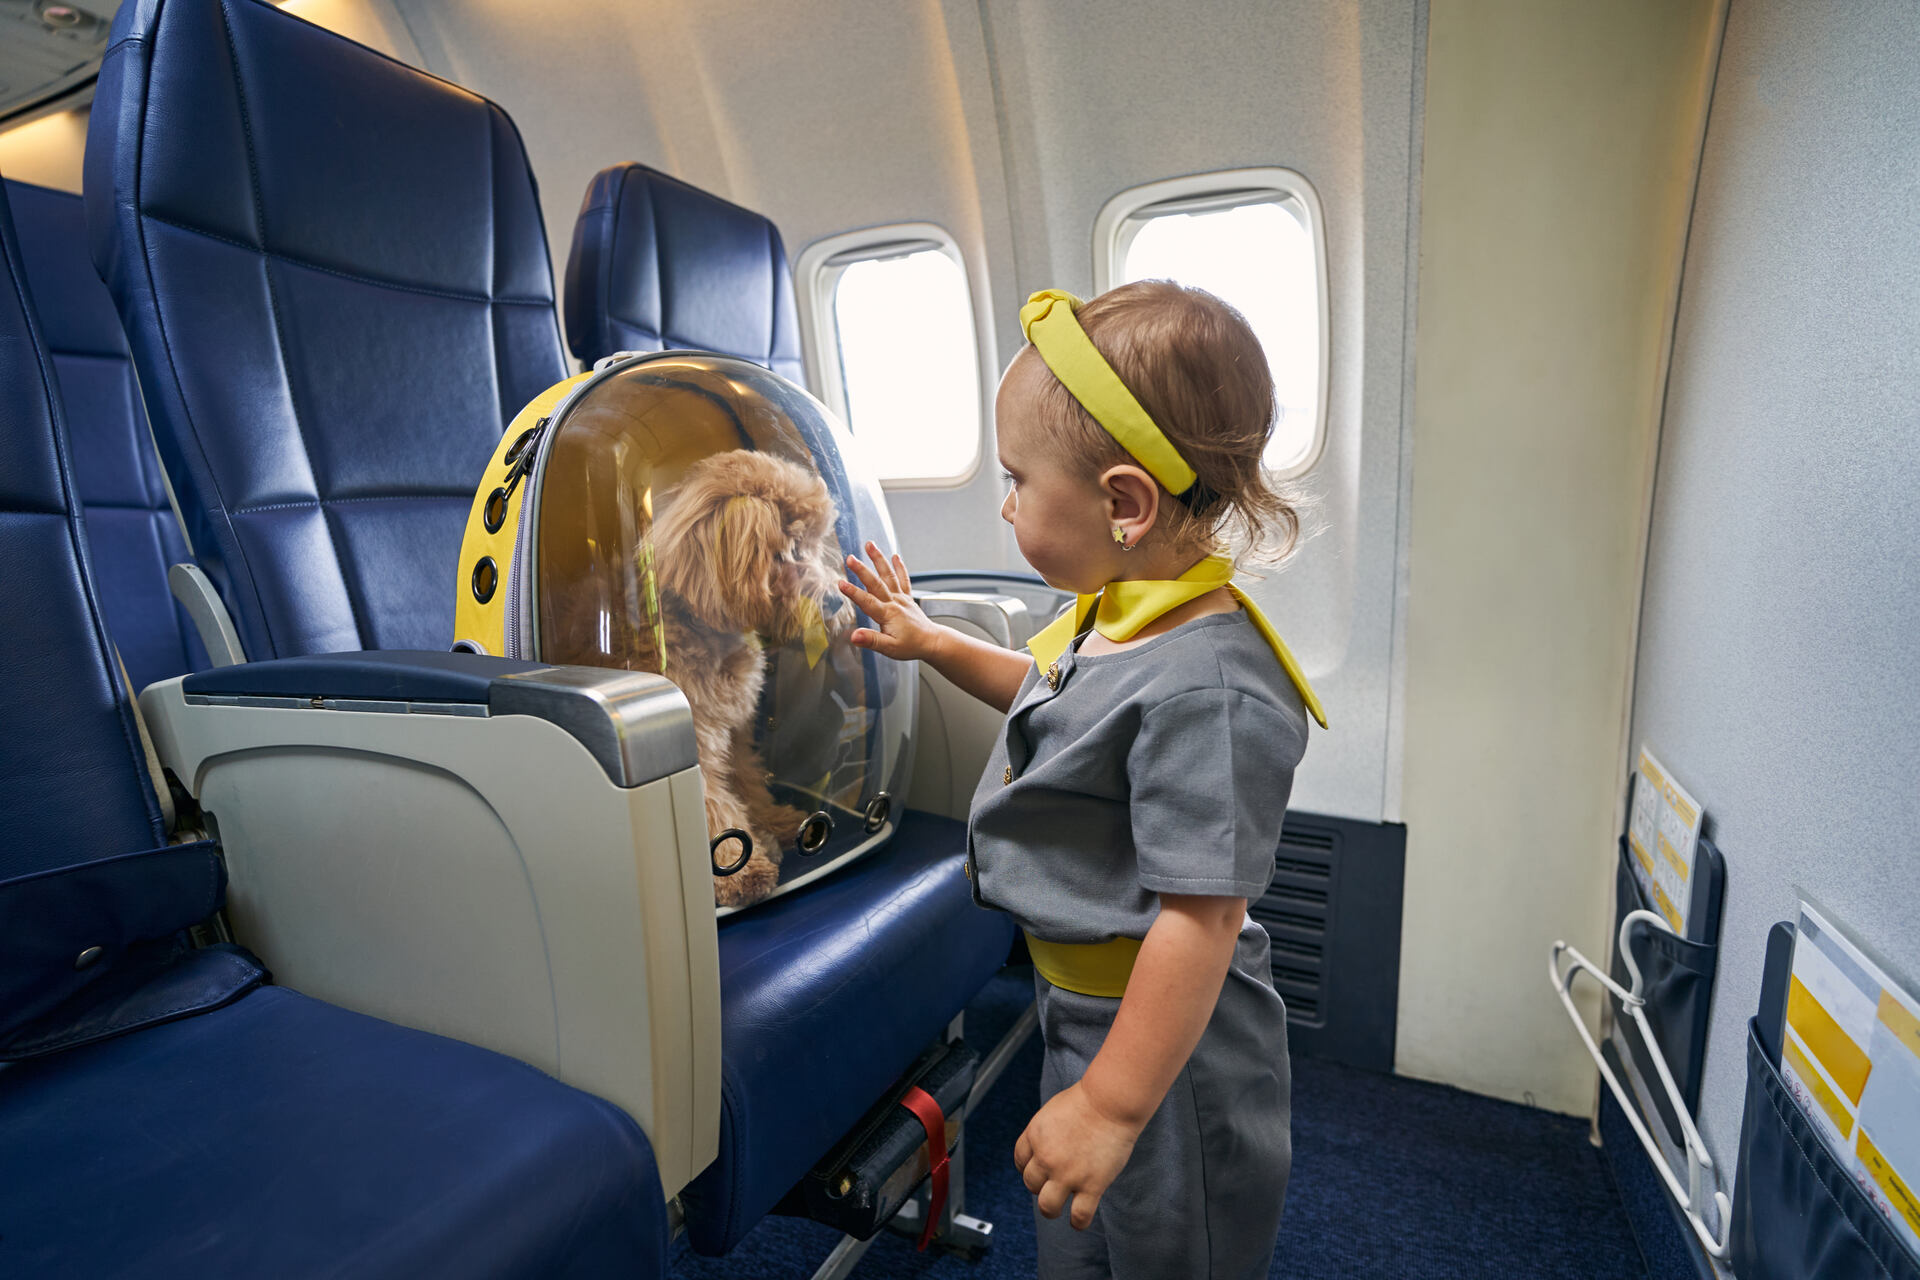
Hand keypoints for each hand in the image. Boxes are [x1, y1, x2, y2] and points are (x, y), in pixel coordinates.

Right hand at [839, 541, 943, 661]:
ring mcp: (901, 598)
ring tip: (870, 545)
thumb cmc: (911, 646)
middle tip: (850, 558)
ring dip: (879, 559)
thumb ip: (871, 640)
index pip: (867, 601)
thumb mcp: (889, 648)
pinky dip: (899, 567)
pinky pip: (903, 579)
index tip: (840, 583)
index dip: (853, 592)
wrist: (932, 642)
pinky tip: (895, 556)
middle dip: (862, 570)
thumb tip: (855, 636)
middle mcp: (894, 602)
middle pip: (876, 583)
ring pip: (889, 575)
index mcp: (888, 614)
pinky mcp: (907, 598)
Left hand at [1013, 1082, 1142, 1230]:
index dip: (1027, 1167)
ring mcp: (1067, 1174)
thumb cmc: (1088, 1099)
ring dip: (1051, 1209)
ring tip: (1058, 1208)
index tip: (1038, 1170)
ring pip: (1048, 1206)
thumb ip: (1046, 1131)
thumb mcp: (1053, 1110)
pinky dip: (1077, 1222)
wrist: (1111, 1102)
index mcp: (1035, 1135)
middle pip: (1031, 1183)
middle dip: (1040, 1185)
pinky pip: (1079, 1215)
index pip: (1020, 1160)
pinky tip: (1078, 1221)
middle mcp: (1046, 1157)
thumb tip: (1045, 1146)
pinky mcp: (1091, 1185)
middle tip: (1053, 1183)